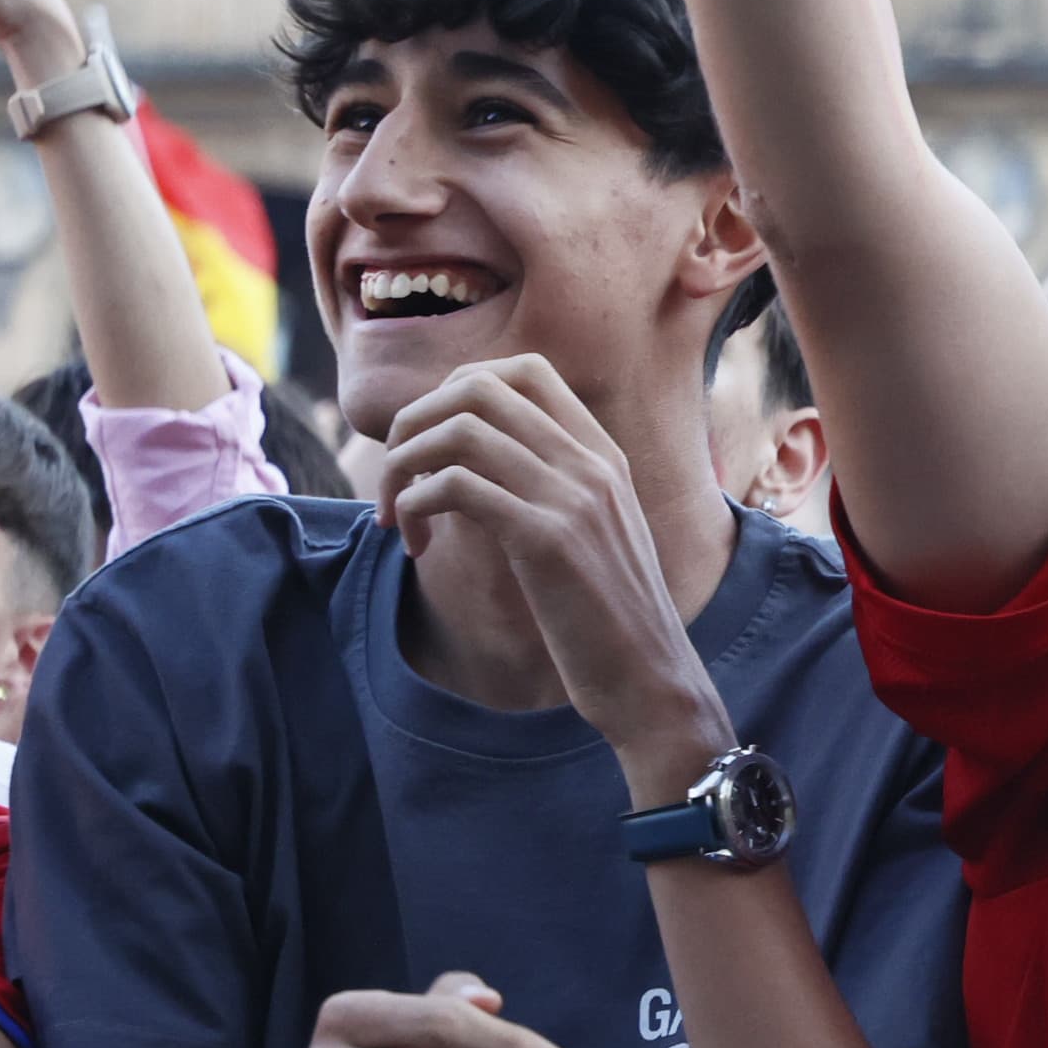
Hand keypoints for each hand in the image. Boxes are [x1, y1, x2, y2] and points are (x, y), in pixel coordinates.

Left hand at [375, 357, 728, 772]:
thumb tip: (479, 465)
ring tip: (399, 516)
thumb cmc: (610, 618)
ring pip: (458, 430)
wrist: (650, 677)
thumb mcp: (592, 535)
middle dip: (414, 421)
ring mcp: (573, 497)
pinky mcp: (547, 539)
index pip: (524, 370)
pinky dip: (417, 506)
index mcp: (604, 455)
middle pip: (478, 386)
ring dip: (404, 466)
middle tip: (398, 478)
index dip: (458, 390)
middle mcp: (591, 463)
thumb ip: (554, 488)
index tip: (434, 447)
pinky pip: (456, 486)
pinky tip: (417, 545)